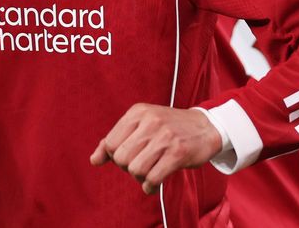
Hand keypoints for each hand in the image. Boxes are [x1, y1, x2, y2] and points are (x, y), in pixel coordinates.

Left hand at [90, 104, 223, 194]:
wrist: (205, 127)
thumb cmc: (168, 128)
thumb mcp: (141, 125)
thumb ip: (115, 140)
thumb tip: (94, 160)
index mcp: (137, 112)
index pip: (110, 144)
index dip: (116, 156)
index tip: (130, 156)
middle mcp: (150, 121)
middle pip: (121, 158)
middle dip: (128, 168)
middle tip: (141, 165)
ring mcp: (165, 137)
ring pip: (136, 169)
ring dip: (140, 178)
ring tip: (149, 173)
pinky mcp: (178, 153)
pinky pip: (153, 178)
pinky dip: (150, 186)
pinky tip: (155, 183)